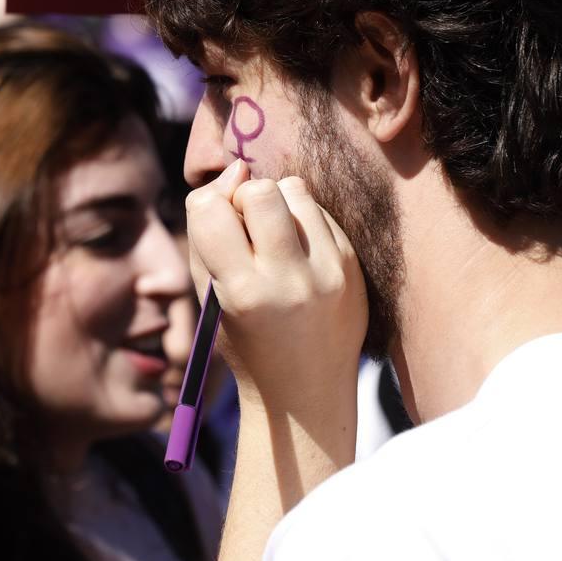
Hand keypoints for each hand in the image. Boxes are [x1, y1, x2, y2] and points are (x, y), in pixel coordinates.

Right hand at [186, 160, 367, 411]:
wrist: (305, 393)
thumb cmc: (244, 340)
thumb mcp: (210, 297)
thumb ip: (208, 232)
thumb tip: (238, 167)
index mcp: (242, 292)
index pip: (209, 209)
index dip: (208, 207)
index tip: (216, 227)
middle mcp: (289, 280)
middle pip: (259, 190)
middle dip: (245, 197)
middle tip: (247, 228)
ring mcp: (328, 272)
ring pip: (295, 190)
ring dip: (277, 203)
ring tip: (274, 238)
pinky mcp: (353, 266)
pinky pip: (320, 210)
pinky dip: (303, 220)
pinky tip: (299, 252)